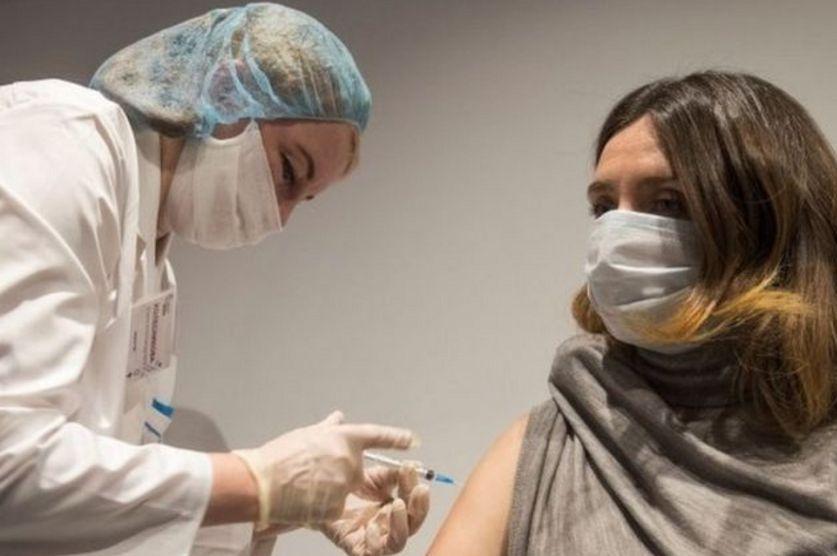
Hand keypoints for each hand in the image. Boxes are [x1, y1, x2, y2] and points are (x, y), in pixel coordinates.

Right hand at [233, 411, 415, 526]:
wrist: (261, 483)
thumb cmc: (279, 456)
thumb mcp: (307, 434)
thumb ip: (328, 428)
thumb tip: (338, 417)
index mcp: (344, 438)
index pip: (377, 436)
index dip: (397, 438)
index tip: (412, 441)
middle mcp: (349, 460)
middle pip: (359, 469)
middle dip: (343, 472)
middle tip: (316, 472)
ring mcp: (344, 485)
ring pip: (346, 490)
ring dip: (331, 489)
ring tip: (305, 484)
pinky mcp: (336, 508)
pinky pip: (336, 508)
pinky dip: (323, 505)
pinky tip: (305, 498)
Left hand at [317, 464, 429, 555]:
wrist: (319, 494)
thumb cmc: (347, 487)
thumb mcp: (373, 475)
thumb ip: (393, 473)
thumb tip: (416, 466)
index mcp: (394, 508)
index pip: (414, 503)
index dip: (416, 487)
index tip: (411, 469)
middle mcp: (387, 525)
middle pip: (413, 524)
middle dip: (420, 507)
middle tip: (419, 489)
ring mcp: (374, 538)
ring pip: (398, 543)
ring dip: (402, 524)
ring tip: (397, 504)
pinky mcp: (356, 547)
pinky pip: (372, 552)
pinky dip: (376, 541)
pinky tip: (371, 526)